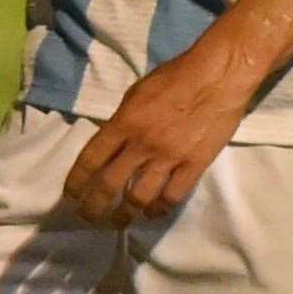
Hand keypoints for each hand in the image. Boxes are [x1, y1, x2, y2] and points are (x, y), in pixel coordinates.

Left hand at [63, 47, 251, 227]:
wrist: (220, 74)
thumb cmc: (178, 75)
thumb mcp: (139, 91)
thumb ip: (123, 120)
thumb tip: (114, 143)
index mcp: (125, 122)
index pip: (90, 160)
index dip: (76, 183)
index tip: (72, 195)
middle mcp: (142, 144)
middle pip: (108, 186)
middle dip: (94, 208)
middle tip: (89, 217)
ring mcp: (169, 156)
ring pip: (139, 198)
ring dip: (125, 213)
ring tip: (121, 219)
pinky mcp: (194, 164)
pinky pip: (172, 196)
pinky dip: (159, 208)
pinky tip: (153, 211)